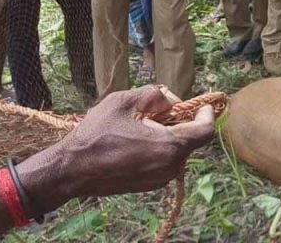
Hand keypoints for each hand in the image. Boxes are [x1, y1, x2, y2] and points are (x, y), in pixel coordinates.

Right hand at [35, 87, 213, 202]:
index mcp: (169, 146)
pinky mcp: (149, 186)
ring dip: (168, 135)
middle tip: (158, 110)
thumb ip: (156, 95)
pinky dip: (159, 149)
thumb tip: (172, 102)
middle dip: (181, 121)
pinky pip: (164, 162)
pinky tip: (135, 142)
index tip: (203, 104)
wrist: (72, 170)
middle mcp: (170, 166)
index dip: (208, 114)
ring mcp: (160, 179)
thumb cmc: (97, 134)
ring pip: (176, 150)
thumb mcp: (125, 101)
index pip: (205, 130)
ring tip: (141, 126)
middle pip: (190, 139)